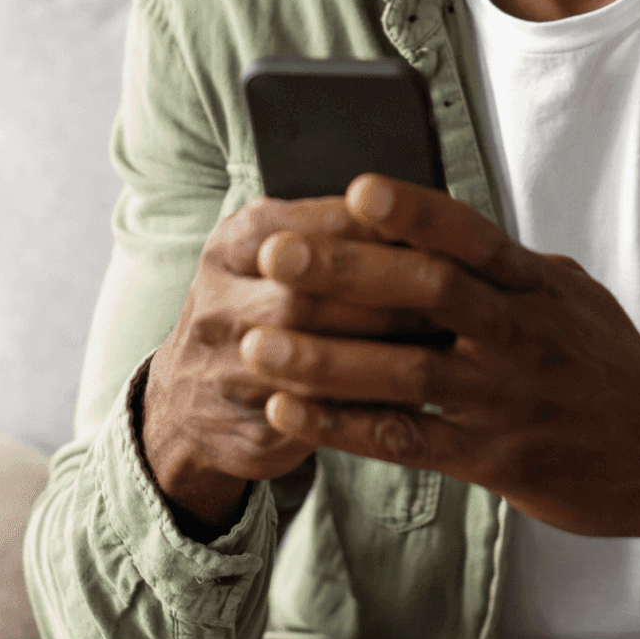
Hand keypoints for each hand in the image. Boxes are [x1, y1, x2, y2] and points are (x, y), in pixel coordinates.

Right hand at [140, 193, 439, 539]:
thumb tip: (423, 213)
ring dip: (384, 351)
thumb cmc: (258, 308)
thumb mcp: (273, 252)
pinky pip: (316, 417)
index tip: (437, 231)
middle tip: (452, 292)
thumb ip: (333, 234)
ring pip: (313, 360)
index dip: (380, 230)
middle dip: (387, 295)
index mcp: (236, 242)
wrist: (187, 404)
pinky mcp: (247, 426)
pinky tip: (415, 395)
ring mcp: (226, 368)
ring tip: (442, 339)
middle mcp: (220, 300)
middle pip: (311, 294)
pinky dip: (369, 406)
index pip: (316, 226)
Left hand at [239, 175, 639, 595]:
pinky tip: (290, 415)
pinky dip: (345, 428)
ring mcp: (508, 397)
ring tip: (258, 344)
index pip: (471, 234)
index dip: (413, 211)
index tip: (354, 188)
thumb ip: (505, 265)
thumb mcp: (572, 296)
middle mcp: (522, 332)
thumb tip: (435, 223)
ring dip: (326, 359)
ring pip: (407, 371)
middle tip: (276, 254)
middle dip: (347, 270)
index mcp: (538, 284)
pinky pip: (409, 441)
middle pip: (428, 290)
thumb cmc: (613, 367)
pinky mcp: (497, 459)